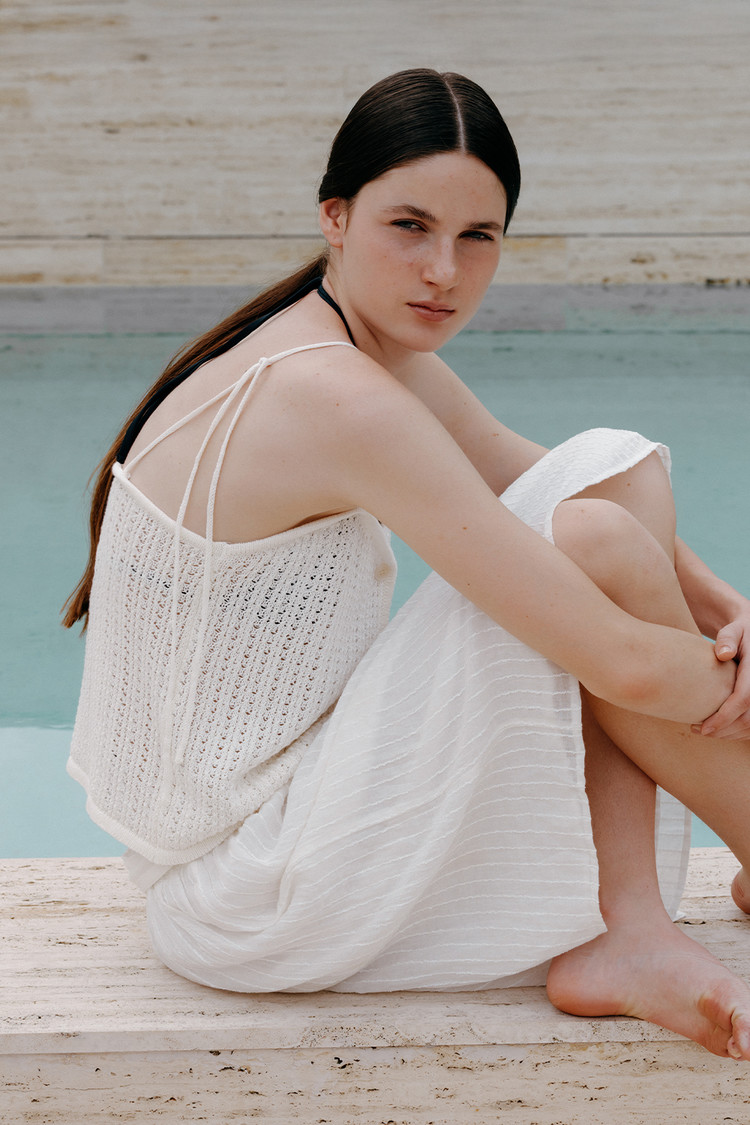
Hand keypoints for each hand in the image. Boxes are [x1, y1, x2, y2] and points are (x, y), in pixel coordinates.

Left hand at [693, 617, 749, 738]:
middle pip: (748, 719)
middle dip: (722, 730)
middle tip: (697, 731)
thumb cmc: (740, 633)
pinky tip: (718, 729)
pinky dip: (736, 732)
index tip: (702, 728)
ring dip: (728, 734)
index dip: (724, 717)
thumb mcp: (733, 630)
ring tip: (703, 731)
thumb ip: (727, 639)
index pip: (743, 699)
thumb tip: (723, 655)